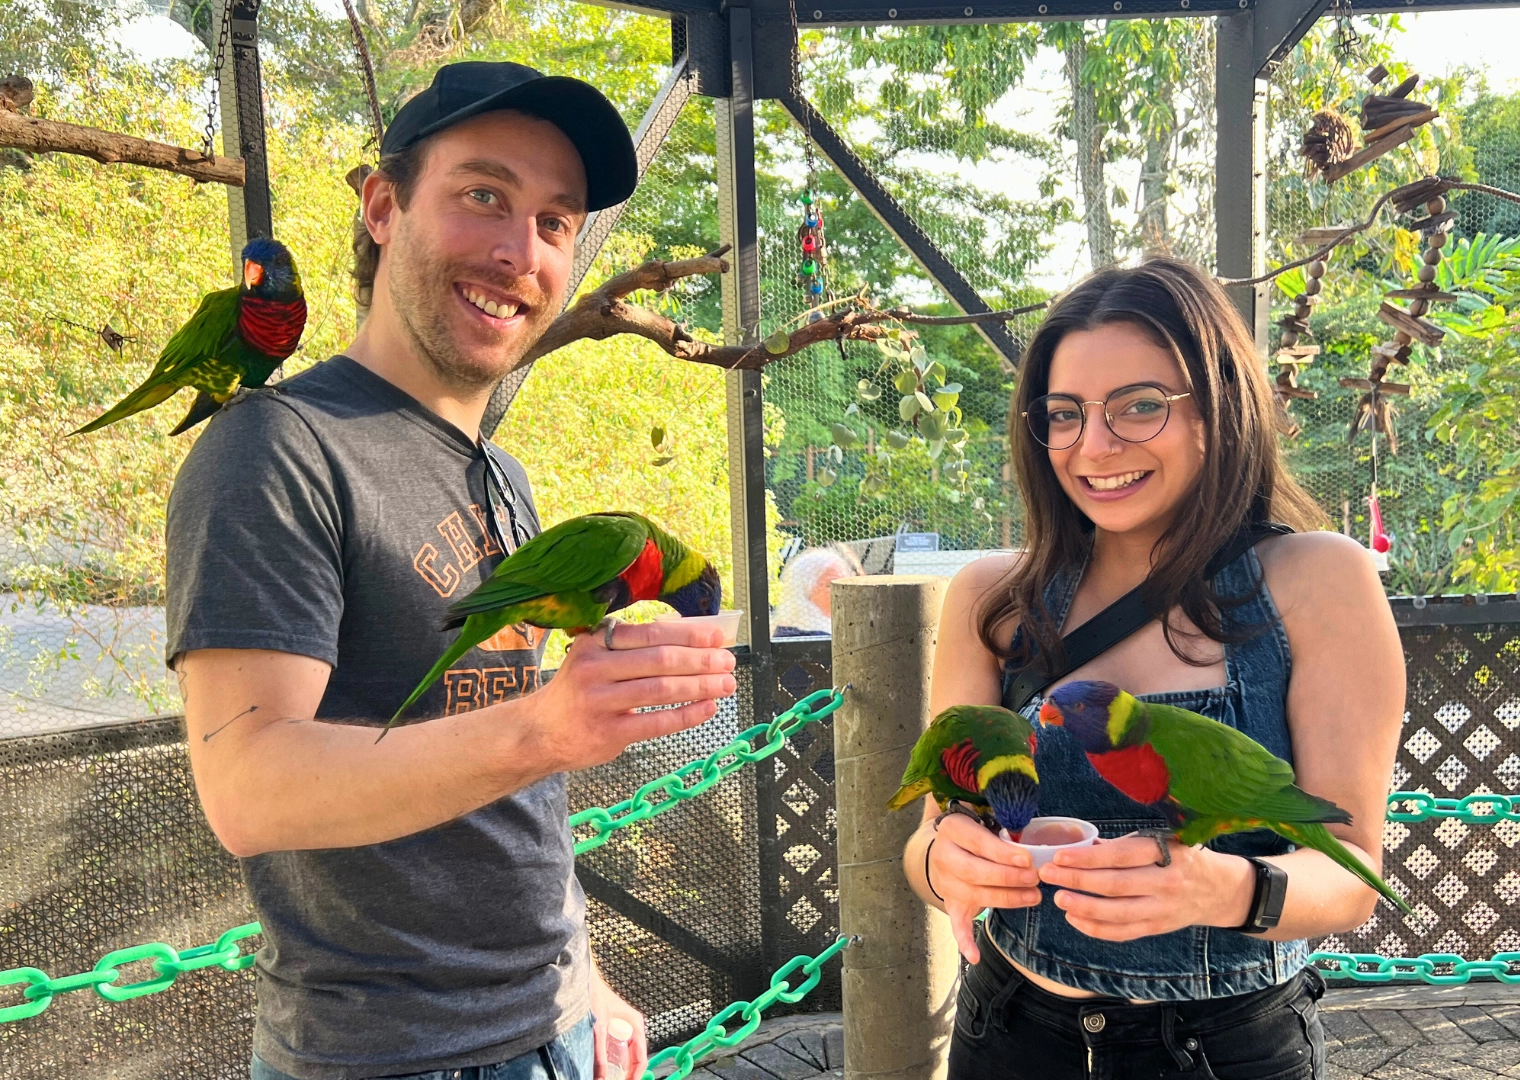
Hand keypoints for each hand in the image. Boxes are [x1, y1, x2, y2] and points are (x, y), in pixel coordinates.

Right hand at [529, 620, 736, 773]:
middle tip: (728, 662)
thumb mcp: (594, 659)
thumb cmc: (578, 691)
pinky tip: (707, 708)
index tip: (716, 637)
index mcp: (594, 643)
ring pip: (661, 690)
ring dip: (700, 686)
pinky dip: (687, 715)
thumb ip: (632, 649)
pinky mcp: (607, 733)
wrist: (538, 733)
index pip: (650, 633)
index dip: (688, 634)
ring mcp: (599, 702)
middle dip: (701, 660)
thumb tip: (691, 638)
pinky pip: (656, 722)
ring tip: (726, 684)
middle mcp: (594, 669)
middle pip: (659, 660)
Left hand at [590, 963, 646, 1079]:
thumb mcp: (597, 1028)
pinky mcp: (610, 1029)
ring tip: (609, 1079)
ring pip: (623, 1056)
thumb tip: (601, 1078)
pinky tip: (600, 1070)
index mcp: (636, 1026)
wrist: (582, 980)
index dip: (635, 1077)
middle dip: (626, 1076)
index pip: (641, 1059)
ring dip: (617, 1070)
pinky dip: (609, 1062)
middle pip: (633, 1060)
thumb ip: (600, 1056)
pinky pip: (614, 1051)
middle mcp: (631, 1028)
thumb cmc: (593, 996)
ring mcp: (621, 1029)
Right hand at [927, 814, 1042, 964]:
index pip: (978, 842)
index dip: (1003, 853)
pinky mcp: (950, 903)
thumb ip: (1006, 828)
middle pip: (974, 871)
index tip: (1028, 860)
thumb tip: (1035, 845)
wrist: (948, 848)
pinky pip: (956, 925)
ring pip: (974, 894)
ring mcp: (945, 882)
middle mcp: (943, 855)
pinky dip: (965, 942)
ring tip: (1034, 896)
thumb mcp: (986, 821)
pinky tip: (975, 957)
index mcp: (953, 829)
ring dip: (1007, 899)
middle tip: (1035, 879)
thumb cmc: (978, 832)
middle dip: (1008, 878)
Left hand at [1038, 835, 1255, 940]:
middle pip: (1115, 885)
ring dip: (1083, 907)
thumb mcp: (1161, 840)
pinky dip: (1096, 928)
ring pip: (1117, 913)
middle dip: (1077, 880)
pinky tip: (1074, 918)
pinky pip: (1123, 933)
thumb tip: (1081, 845)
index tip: (1060, 855)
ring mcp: (1163, 909)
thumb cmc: (1180, 857)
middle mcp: (1166, 883)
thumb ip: (1124, 845)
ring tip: (1058, 898)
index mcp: (1166, 853)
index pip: (1121, 856)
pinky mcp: (1158, 928)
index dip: (1088, 857)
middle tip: (1048, 874)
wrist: (1219, 888)